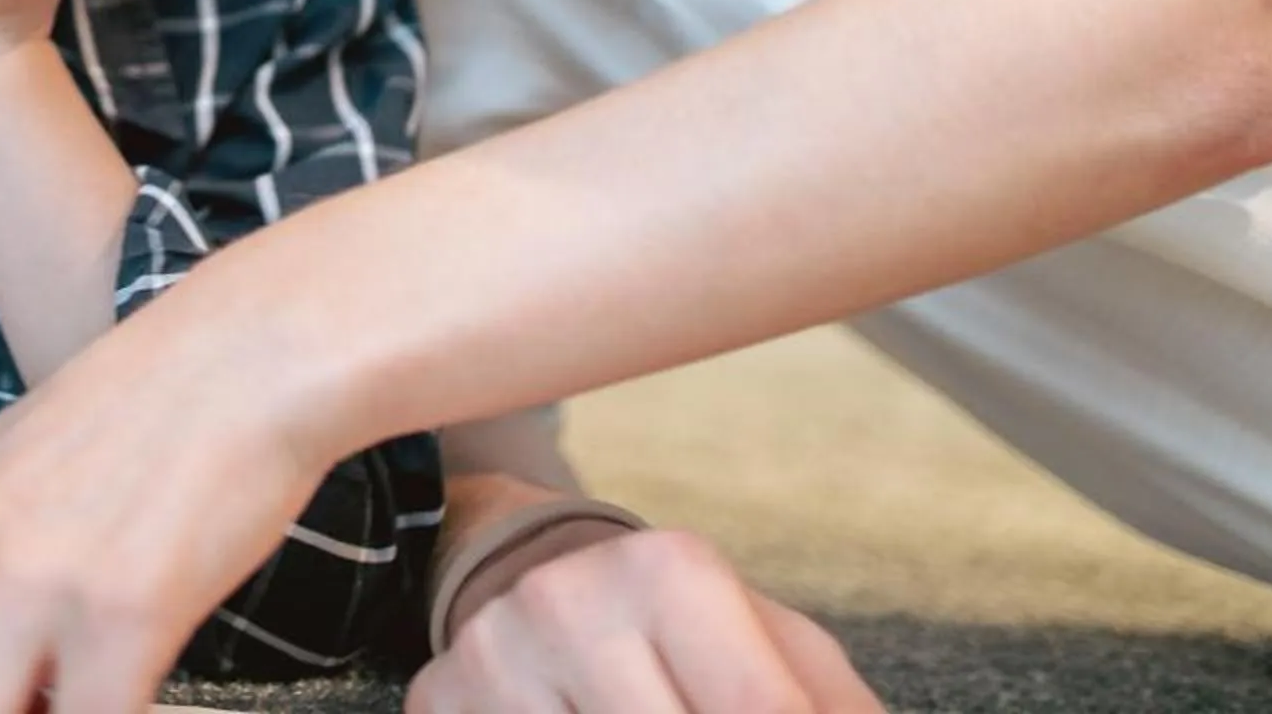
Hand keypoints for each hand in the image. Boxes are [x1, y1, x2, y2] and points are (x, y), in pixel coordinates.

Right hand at [410, 528, 880, 713]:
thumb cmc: (688, 631)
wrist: (537, 576)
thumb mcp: (782, 654)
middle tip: (700, 711)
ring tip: (651, 704)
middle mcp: (565, 600)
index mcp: (668, 571)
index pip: (760, 712)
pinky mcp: (436, 699)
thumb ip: (835, 710)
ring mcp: (491, 655)